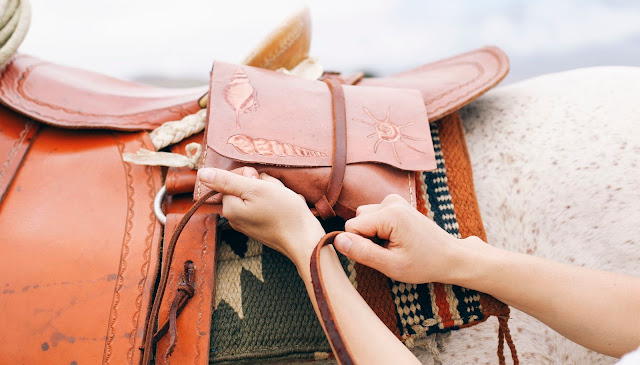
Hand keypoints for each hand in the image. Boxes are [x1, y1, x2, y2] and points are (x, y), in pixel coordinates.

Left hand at [197, 167, 324, 264]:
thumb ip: (227, 180)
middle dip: (261, 184)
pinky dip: (275, 202)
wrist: (305, 239)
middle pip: (244, 187)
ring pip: (256, 195)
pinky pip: (265, 206)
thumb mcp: (255, 189)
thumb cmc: (283, 212)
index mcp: (229, 208)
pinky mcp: (261, 227)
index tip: (262, 183)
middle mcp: (235, 218)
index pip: (232, 179)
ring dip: (270, 192)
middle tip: (275, 192)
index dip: (249, 176)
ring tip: (282, 199)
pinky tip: (285, 206)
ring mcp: (248, 224)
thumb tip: (201, 173)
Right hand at [334, 194, 466, 283]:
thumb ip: (362, 252)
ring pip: (363, 218)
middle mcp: (391, 201)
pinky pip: (373, 215)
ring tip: (394, 246)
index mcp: (390, 214)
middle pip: (357, 220)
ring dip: (372, 234)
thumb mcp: (391, 266)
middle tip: (390, 252)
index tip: (381, 255)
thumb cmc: (423, 264)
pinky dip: (379, 229)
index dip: (360, 245)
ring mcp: (394, 200)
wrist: (449, 256)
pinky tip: (396, 239)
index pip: (351, 227)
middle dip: (366, 239)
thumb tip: (337, 240)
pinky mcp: (395, 203)